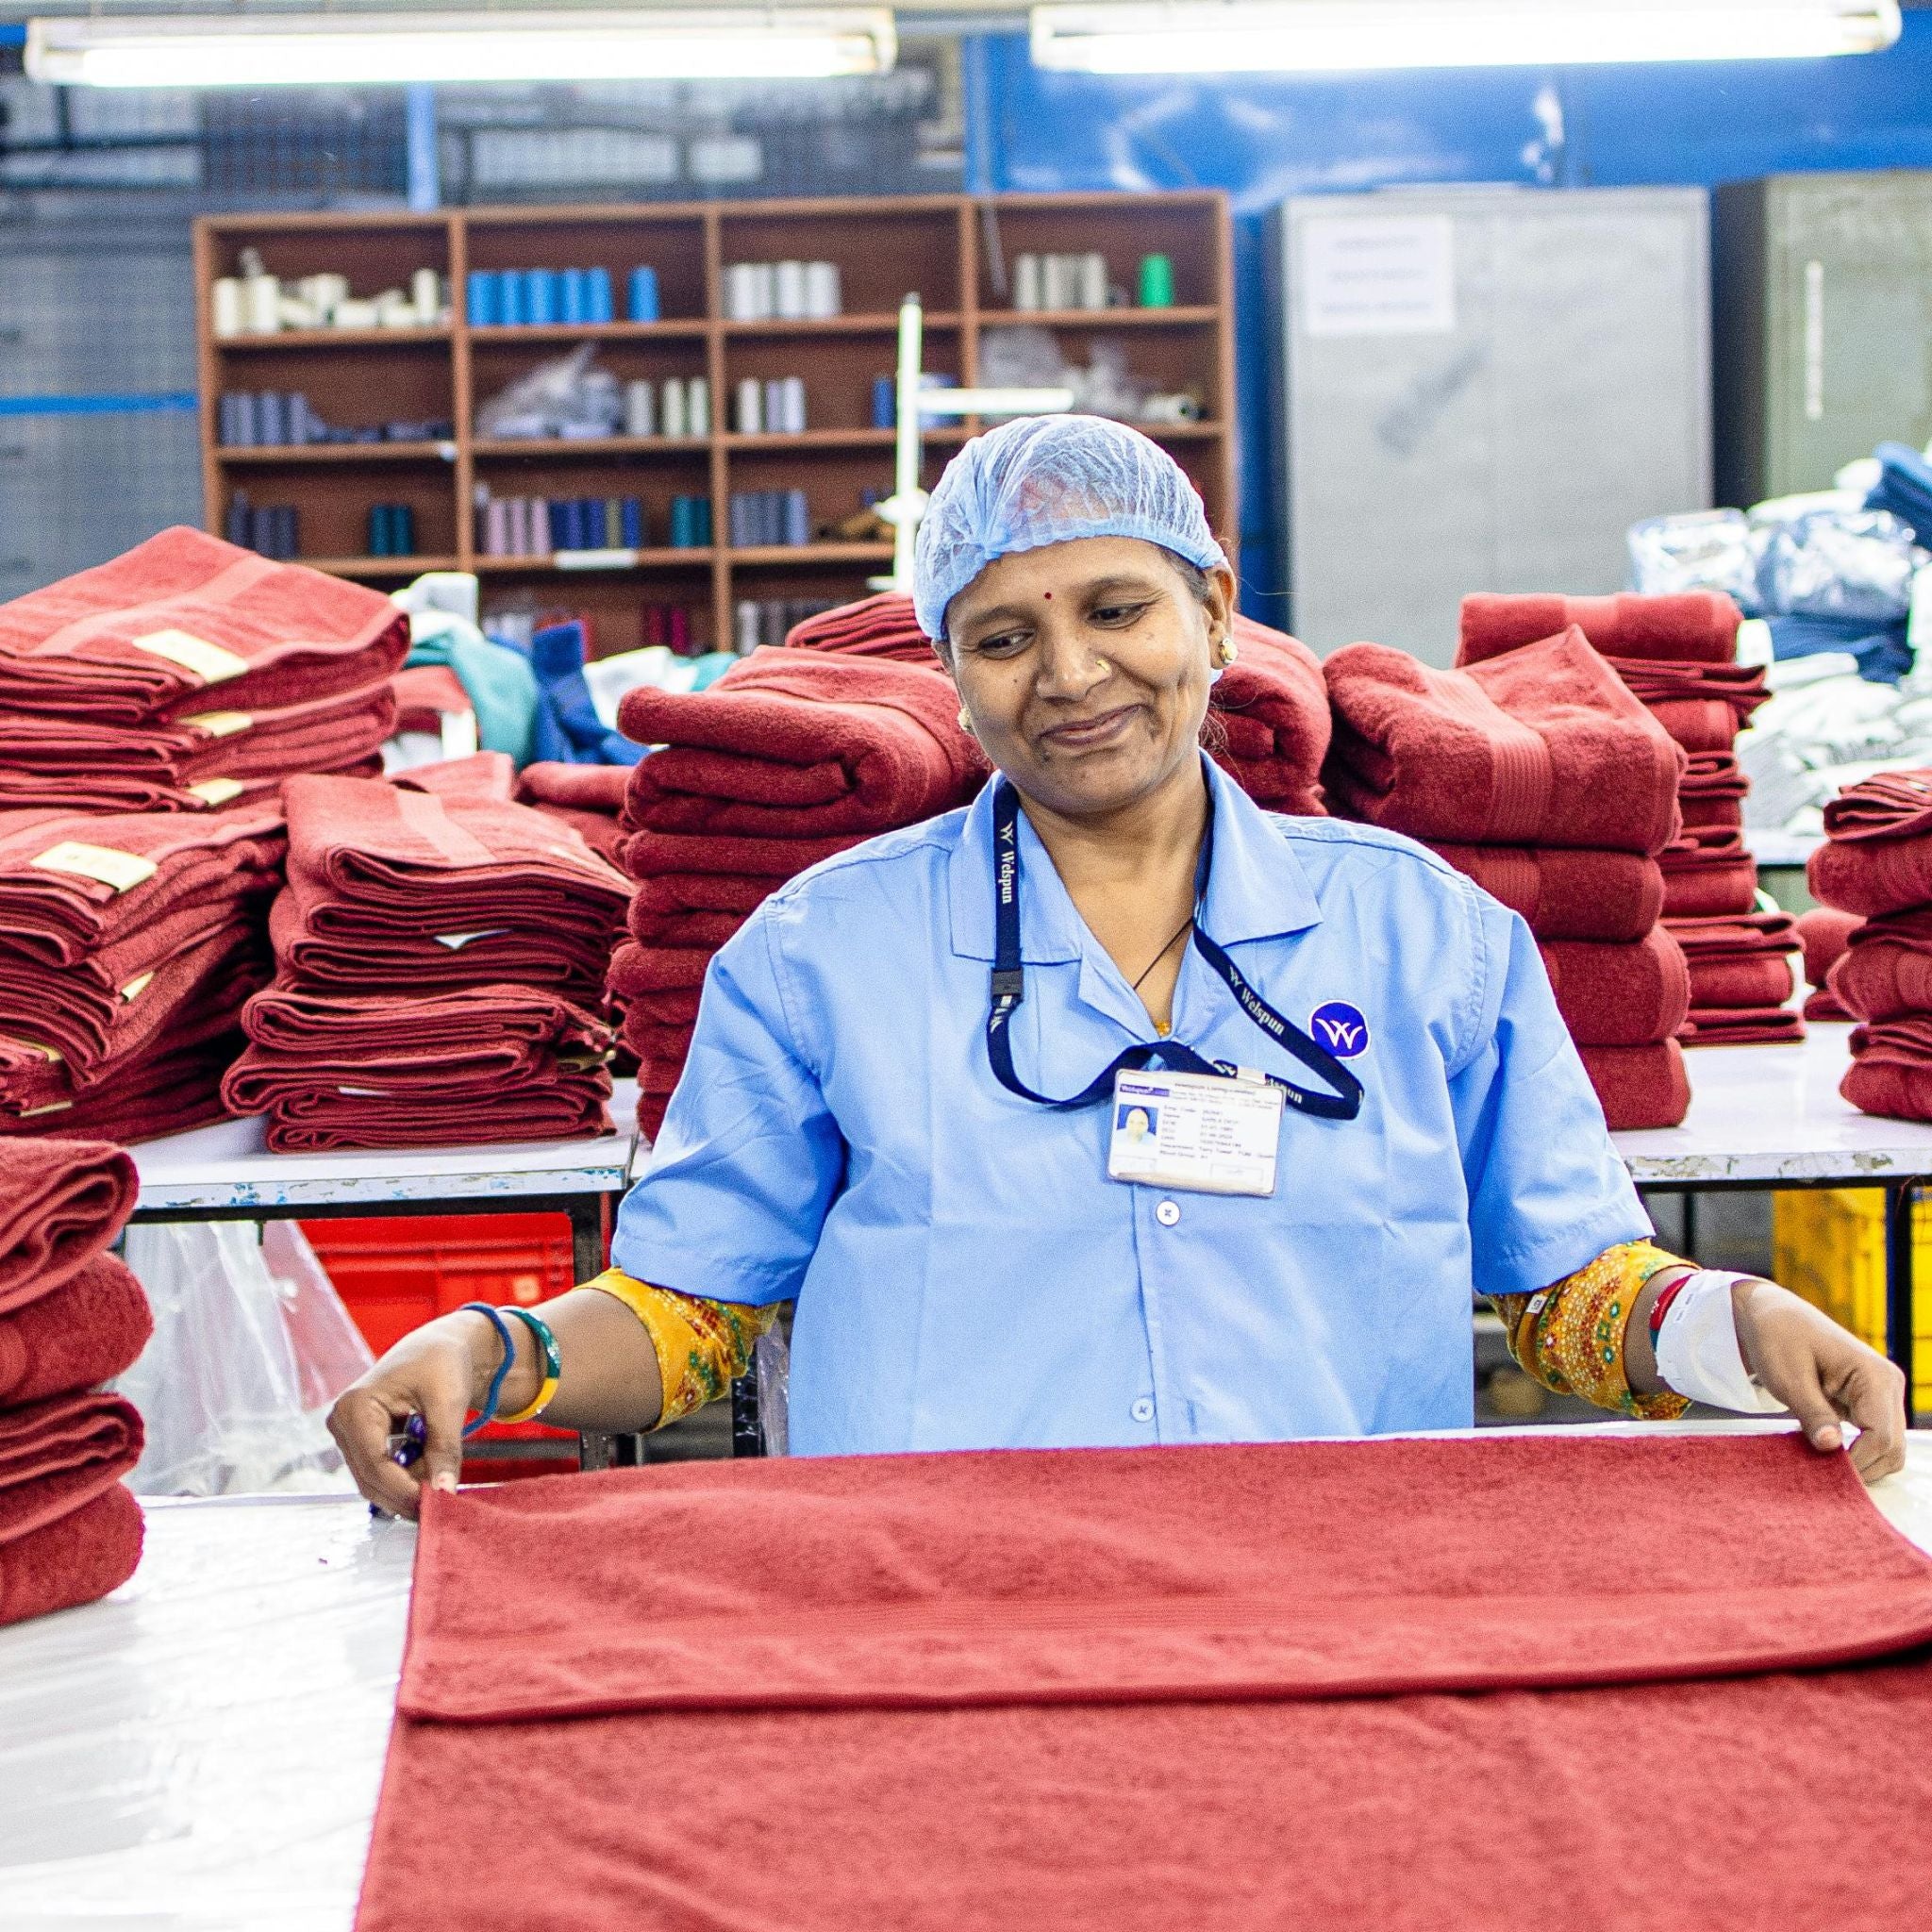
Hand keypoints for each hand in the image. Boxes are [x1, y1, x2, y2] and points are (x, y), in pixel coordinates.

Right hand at [327, 1312, 501, 1518]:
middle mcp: (342, 1422)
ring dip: (408, 1486)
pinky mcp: (359, 1443)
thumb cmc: (442, 1363)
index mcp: (355, 1406)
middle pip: (370, 1479)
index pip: (375, 1464)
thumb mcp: (448, 1402)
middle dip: (407, 1494)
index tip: (437, 1504)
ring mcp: (348, 1435)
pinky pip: (380, 1473)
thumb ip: (444, 1449)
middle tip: (444, 1504)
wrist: (438, 1348)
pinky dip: (407, 1477)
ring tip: (442, 1478)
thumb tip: (443, 1493)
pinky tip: (431, 1468)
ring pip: (375, 1481)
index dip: (405, 1490)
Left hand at [1731, 1279, 1908, 1483]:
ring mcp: (1882, 1395)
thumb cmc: (1778, 1336)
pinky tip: (1824, 1449)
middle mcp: (1888, 1386)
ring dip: (1858, 1461)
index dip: (1856, 1461)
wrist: (1771, 1314)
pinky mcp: (1868, 1402)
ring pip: (1887, 1449)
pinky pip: (1873, 1438)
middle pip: (1891, 1449)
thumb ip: (1812, 1413)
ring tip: (1820, 1461)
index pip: (1881, 1437)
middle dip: (1860, 1466)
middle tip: (1820, 1473)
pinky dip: (1854, 1450)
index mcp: (1875, 1376)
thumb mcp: (1788, 1376)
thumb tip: (1831, 1447)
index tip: (1824, 1472)